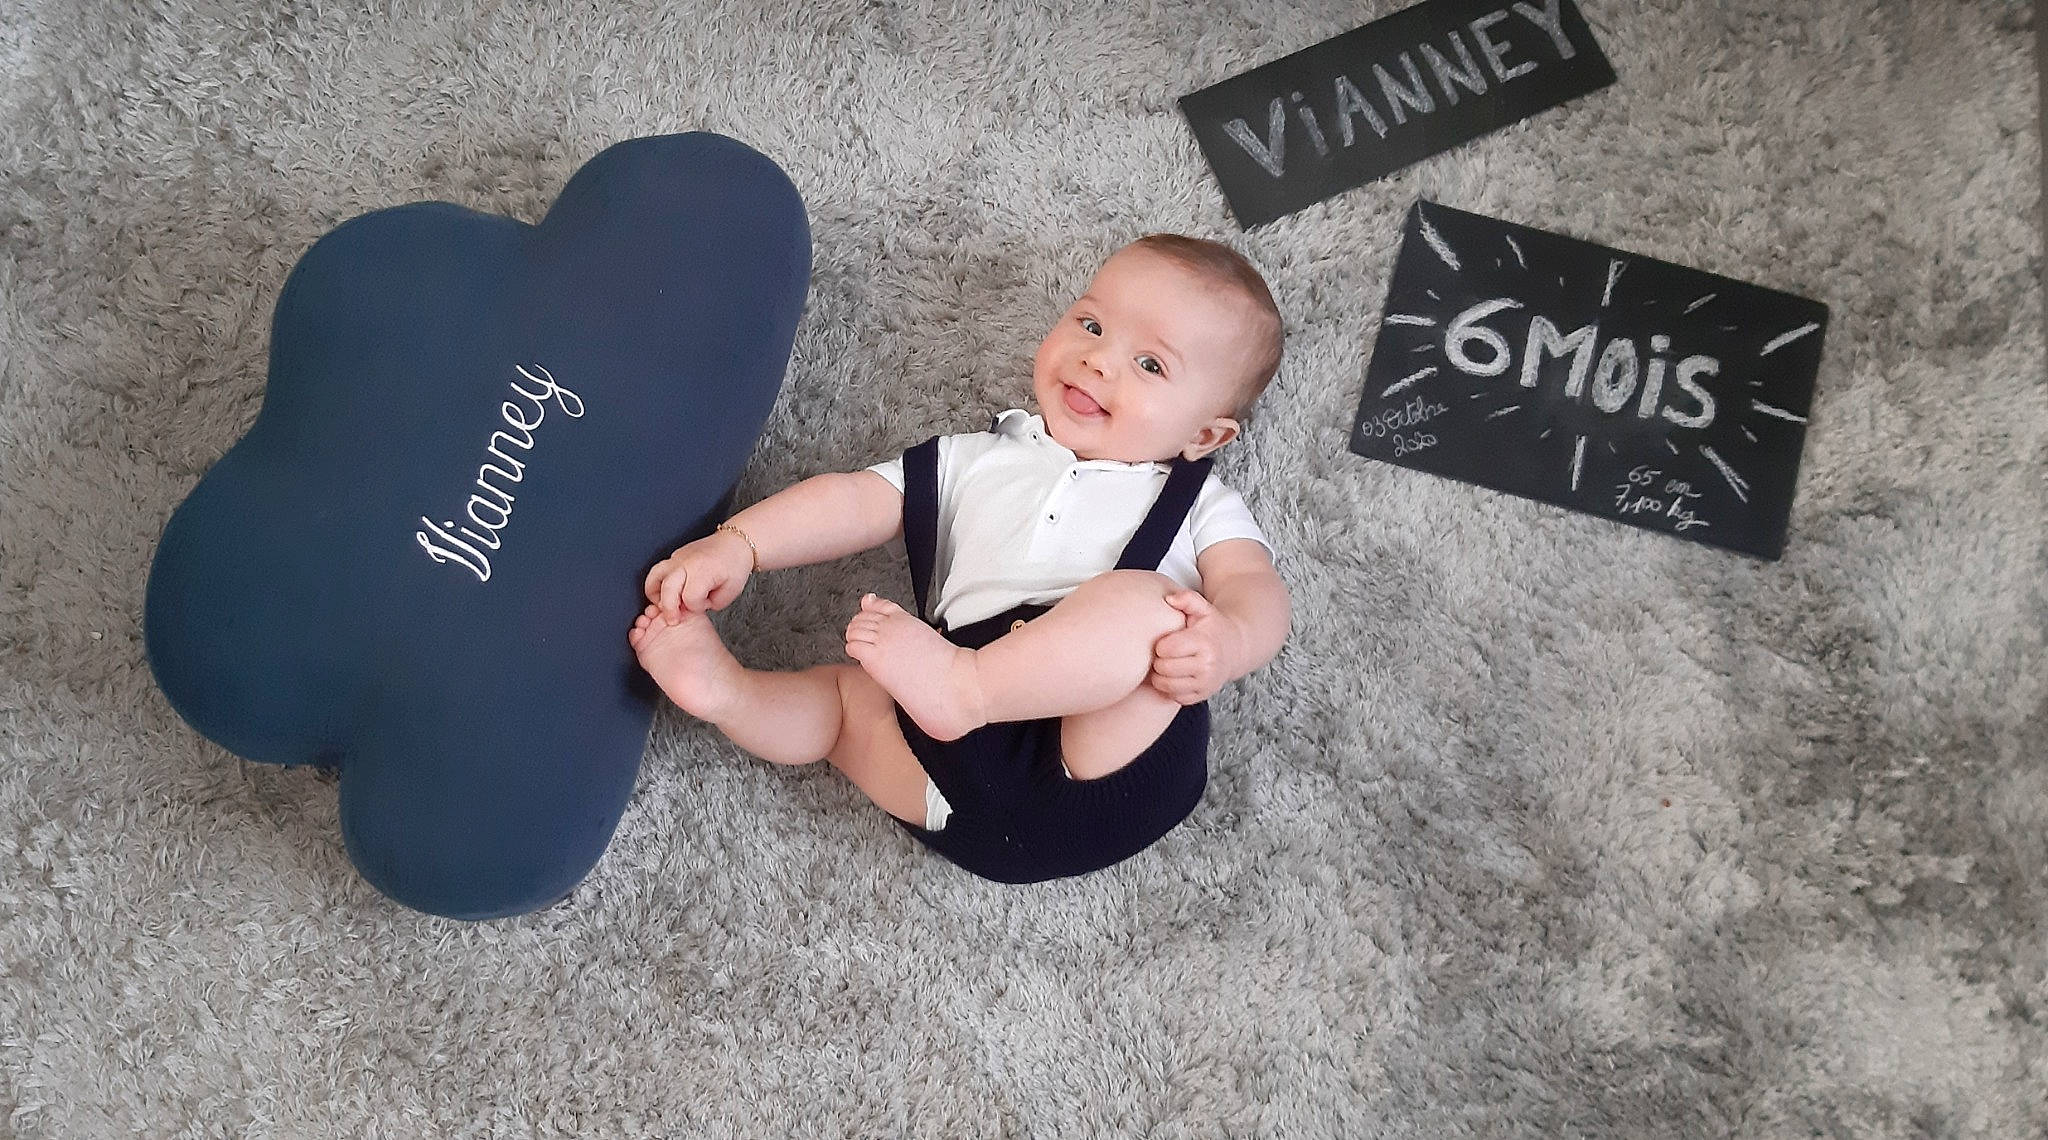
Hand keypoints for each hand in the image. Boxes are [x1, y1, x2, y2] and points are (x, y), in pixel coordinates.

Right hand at [642, 528, 754, 622]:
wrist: (734, 541)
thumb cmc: (734, 564)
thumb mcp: (732, 590)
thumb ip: (714, 604)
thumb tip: (695, 608)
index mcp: (702, 570)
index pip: (690, 598)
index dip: (696, 607)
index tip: (705, 605)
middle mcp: (686, 563)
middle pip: (667, 588)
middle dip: (669, 608)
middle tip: (674, 619)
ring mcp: (677, 557)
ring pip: (654, 577)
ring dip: (654, 594)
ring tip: (662, 605)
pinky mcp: (673, 556)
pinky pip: (658, 572)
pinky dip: (658, 585)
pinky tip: (667, 593)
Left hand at [1149, 589, 1237, 705]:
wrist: (1235, 649)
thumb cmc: (1213, 628)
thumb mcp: (1203, 608)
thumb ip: (1187, 599)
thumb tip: (1170, 599)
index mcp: (1204, 643)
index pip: (1166, 649)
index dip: (1161, 644)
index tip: (1168, 640)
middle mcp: (1206, 666)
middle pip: (1163, 668)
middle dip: (1159, 660)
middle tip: (1167, 653)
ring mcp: (1205, 683)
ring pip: (1165, 685)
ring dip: (1161, 675)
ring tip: (1169, 663)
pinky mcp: (1202, 696)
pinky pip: (1174, 697)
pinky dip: (1170, 688)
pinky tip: (1177, 676)